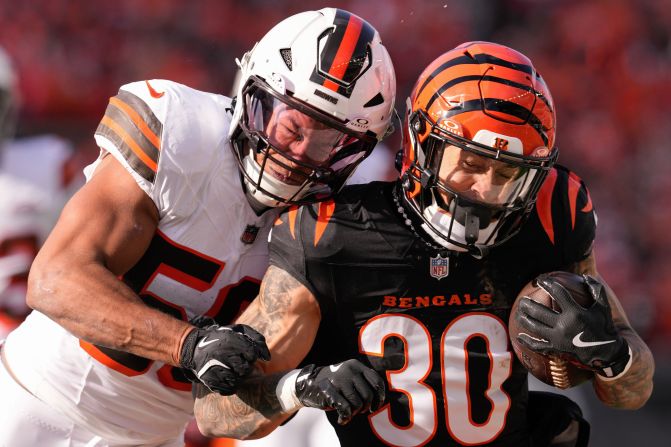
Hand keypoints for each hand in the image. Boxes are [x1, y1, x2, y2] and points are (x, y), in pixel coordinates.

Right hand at [180, 322, 270, 394]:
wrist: (196, 347)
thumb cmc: (223, 339)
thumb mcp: (239, 330)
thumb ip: (257, 339)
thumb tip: (268, 358)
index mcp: (231, 341)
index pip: (252, 354)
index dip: (251, 356)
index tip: (245, 354)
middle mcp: (223, 355)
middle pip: (245, 369)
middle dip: (245, 367)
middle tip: (238, 363)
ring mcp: (216, 369)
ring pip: (238, 381)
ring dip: (239, 377)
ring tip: (232, 370)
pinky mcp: (210, 380)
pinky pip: (229, 389)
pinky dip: (231, 386)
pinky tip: (227, 378)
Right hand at [295, 359, 385, 424]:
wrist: (307, 384)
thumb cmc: (334, 384)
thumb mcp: (350, 376)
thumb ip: (363, 381)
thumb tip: (380, 398)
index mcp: (356, 365)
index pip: (377, 381)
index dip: (380, 397)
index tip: (376, 406)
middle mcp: (349, 370)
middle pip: (368, 395)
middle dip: (366, 407)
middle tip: (360, 411)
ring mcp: (339, 380)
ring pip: (358, 404)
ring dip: (355, 413)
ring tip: (349, 412)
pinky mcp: (330, 391)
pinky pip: (346, 409)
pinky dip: (346, 417)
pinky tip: (342, 419)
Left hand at [515, 273, 629, 377]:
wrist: (607, 353)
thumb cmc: (604, 327)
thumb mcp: (603, 307)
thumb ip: (596, 289)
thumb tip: (585, 276)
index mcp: (575, 313)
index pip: (557, 293)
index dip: (547, 284)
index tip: (540, 279)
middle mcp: (564, 325)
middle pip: (539, 311)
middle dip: (528, 304)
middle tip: (523, 299)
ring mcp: (559, 338)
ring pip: (535, 326)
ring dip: (524, 318)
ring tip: (519, 311)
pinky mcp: (557, 349)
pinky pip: (538, 345)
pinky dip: (527, 341)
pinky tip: (519, 336)